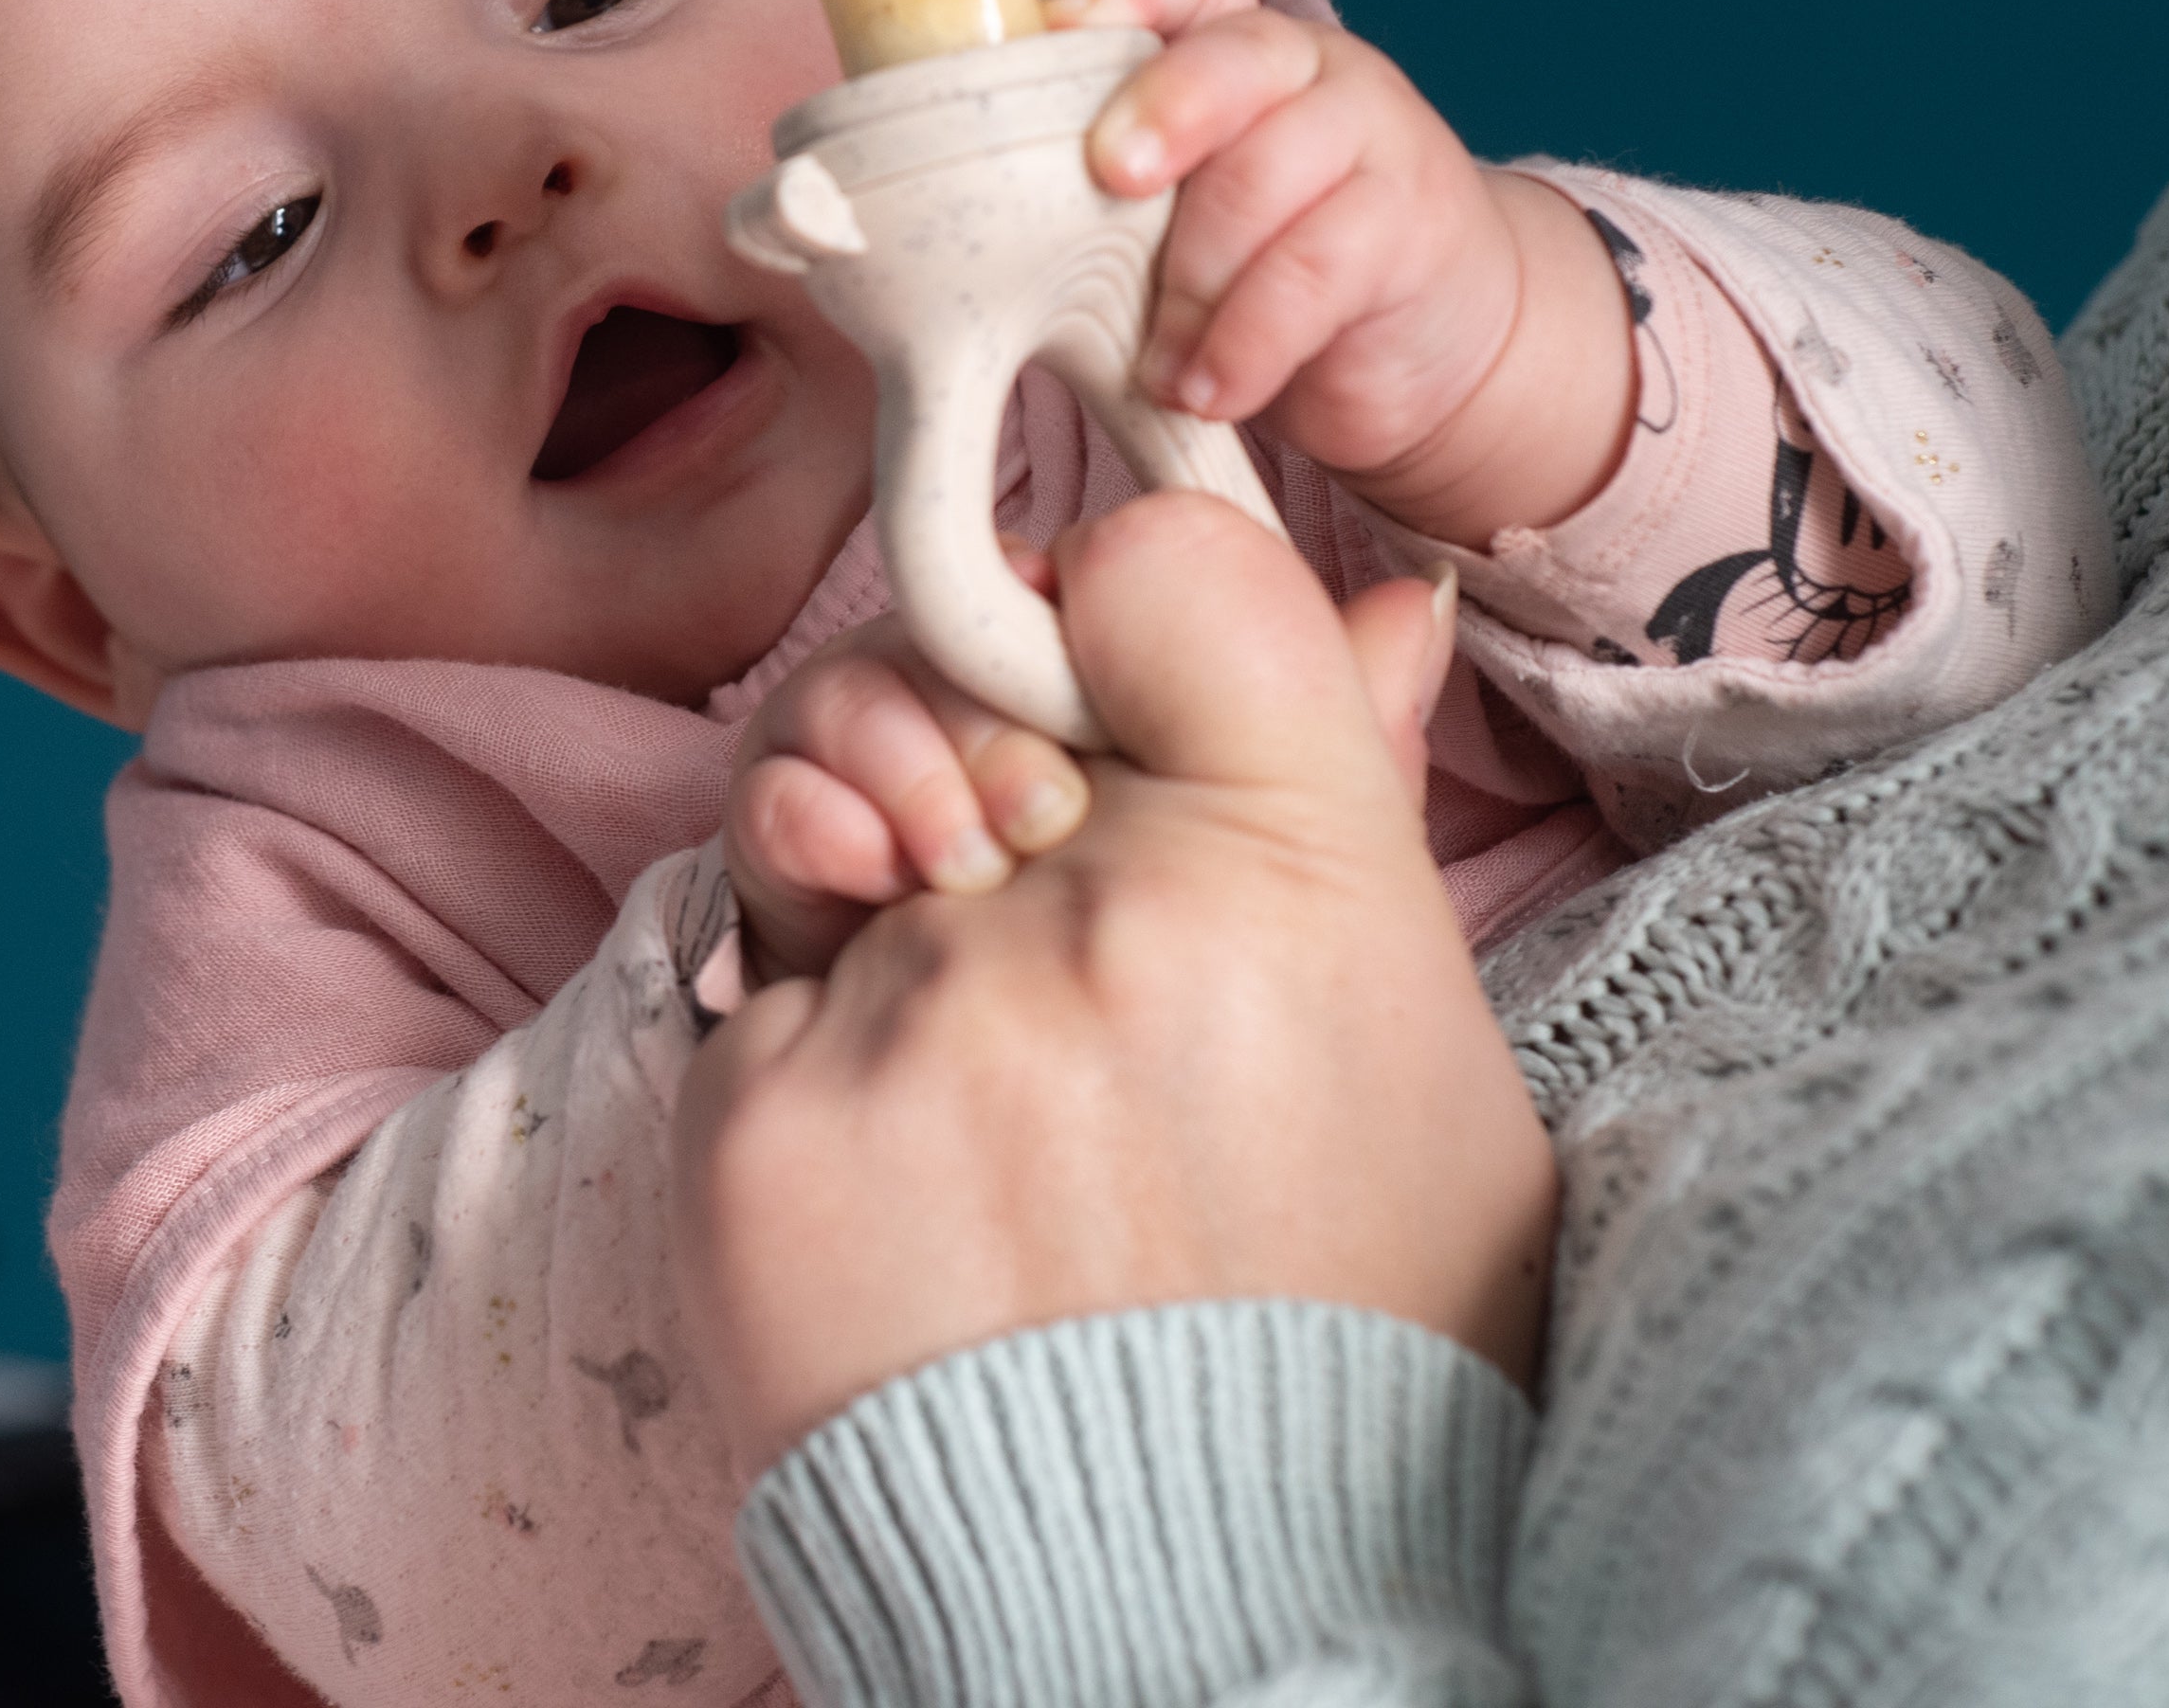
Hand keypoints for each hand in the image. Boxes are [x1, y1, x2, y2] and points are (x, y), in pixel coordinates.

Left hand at [674, 493, 1551, 1478]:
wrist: (1198, 1617)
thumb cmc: (1336, 1337)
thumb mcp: (1418, 1057)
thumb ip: (1355, 797)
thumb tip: (1378, 596)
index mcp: (1299, 867)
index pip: (1156, 565)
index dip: (1102, 611)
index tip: (1093, 690)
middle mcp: (1103, 908)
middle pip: (956, 688)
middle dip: (967, 782)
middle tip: (1019, 921)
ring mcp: (918, 1007)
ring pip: (834, 838)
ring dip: (884, 932)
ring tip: (987, 1102)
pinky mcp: (759, 1116)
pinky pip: (749, 994)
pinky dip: (812, 1071)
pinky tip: (911, 1196)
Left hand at [1052, 0, 1633, 548]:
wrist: (1425, 337)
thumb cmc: (1261, 265)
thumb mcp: (1181, 209)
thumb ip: (1108, 184)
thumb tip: (963, 211)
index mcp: (1233, 46)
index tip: (1061, 24)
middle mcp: (1307, 72)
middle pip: (1237, 60)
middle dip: (1166, 110)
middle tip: (1111, 176)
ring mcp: (1370, 139)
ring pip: (1268, 176)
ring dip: (1191, 280)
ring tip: (1154, 365)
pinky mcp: (1408, 228)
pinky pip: (1316, 273)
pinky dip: (1246, 341)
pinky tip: (1204, 388)